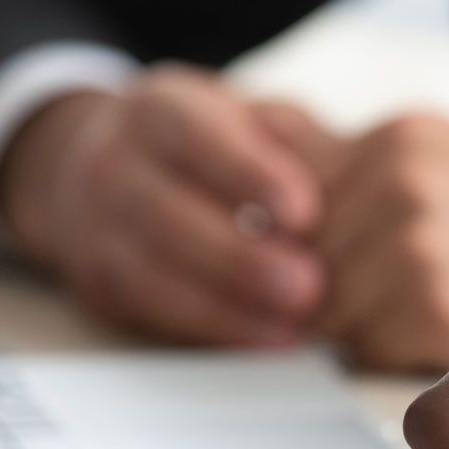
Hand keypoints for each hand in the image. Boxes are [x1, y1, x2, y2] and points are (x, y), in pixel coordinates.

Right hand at [0, 65, 325, 344]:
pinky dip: (214, 329)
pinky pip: (153, 311)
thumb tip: (353, 175)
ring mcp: (95, 226)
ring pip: (150, 271)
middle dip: (238, 256)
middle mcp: (112, 163)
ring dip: (228, 305)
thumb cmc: (207, 145)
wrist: (105, 170)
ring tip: (295, 322)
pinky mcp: (98, 282)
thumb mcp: (244, 119)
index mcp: (156, 110)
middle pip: (163, 213)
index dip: (247, 173)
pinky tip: (270, 339)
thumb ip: (292, 141)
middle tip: (308, 285)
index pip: (193, 134)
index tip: (305, 211)